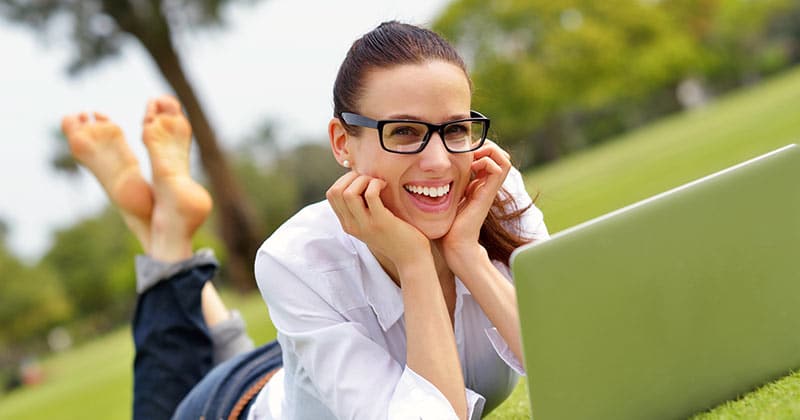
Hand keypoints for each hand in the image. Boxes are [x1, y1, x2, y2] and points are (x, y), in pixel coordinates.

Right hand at [326, 171, 429, 270]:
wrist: (411, 259)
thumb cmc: (396, 236)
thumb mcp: (371, 223)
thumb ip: (362, 209)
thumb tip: (360, 181)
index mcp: (348, 224)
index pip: (331, 195)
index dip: (345, 180)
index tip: (362, 180)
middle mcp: (352, 225)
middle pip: (336, 191)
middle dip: (352, 177)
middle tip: (370, 180)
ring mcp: (365, 224)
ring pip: (349, 193)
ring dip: (363, 180)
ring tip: (377, 183)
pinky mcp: (381, 222)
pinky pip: (370, 194)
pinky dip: (376, 184)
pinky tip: (385, 186)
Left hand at [439, 141, 511, 267]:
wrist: (453, 244)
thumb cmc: (443, 225)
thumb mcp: (440, 198)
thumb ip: (439, 186)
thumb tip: (422, 173)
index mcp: (475, 184)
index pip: (485, 156)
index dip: (475, 147)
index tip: (457, 151)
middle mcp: (484, 184)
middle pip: (498, 154)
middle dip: (483, 145)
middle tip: (465, 151)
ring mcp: (488, 188)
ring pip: (503, 158)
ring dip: (488, 151)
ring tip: (471, 157)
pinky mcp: (488, 193)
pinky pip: (500, 168)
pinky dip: (487, 160)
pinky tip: (471, 167)